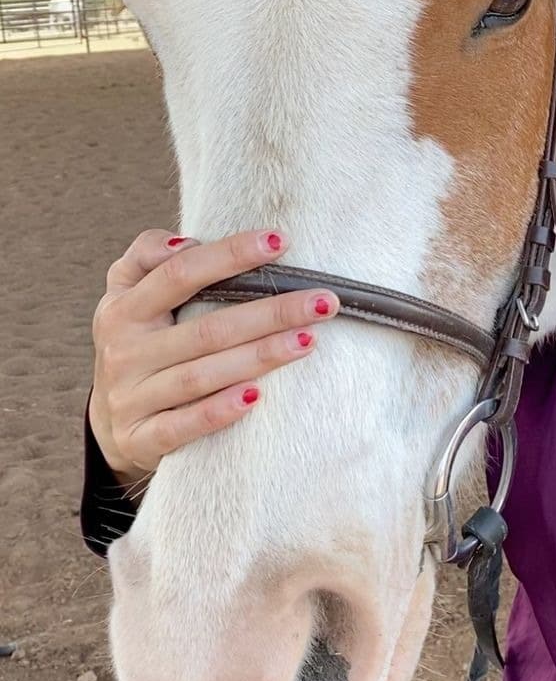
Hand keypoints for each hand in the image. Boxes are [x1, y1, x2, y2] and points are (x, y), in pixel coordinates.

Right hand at [89, 229, 338, 488]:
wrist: (108, 421)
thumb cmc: (138, 341)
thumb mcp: (127, 293)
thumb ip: (149, 255)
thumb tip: (187, 241)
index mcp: (123, 309)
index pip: (179, 274)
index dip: (229, 255)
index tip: (280, 241)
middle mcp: (124, 352)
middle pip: (206, 329)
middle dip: (270, 313)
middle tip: (323, 301)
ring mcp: (130, 398)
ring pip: (202, 376)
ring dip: (260, 357)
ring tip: (309, 340)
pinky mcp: (140, 439)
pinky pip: (182, 425)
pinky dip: (219, 411)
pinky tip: (258, 396)